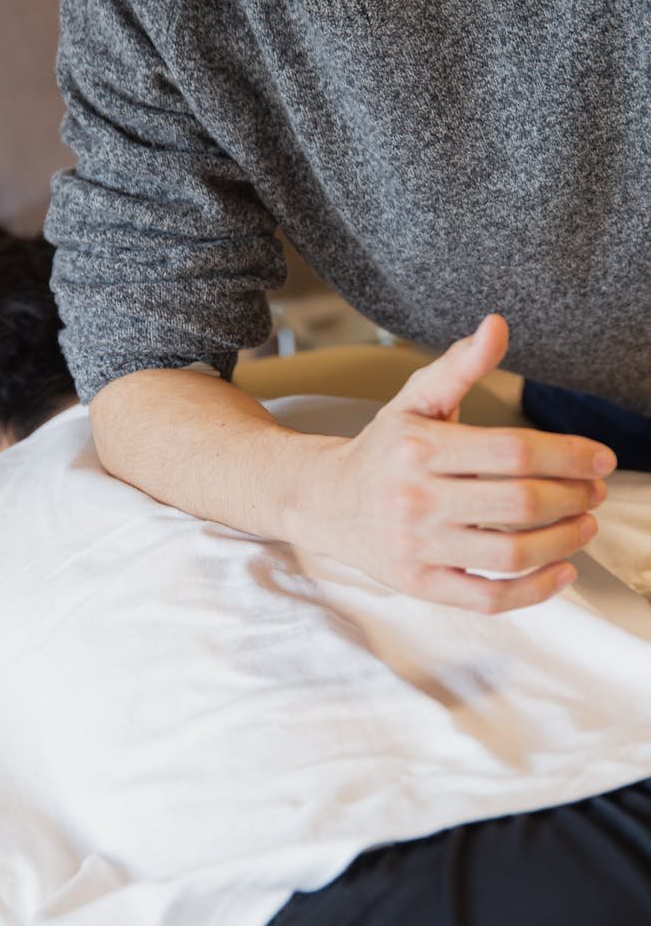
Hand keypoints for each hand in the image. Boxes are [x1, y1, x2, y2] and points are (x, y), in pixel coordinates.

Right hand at [319, 315, 615, 612]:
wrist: (325, 502)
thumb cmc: (383, 450)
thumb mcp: (413, 401)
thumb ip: (459, 366)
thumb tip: (497, 326)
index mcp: (419, 448)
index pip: (512, 451)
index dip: (568, 455)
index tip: (600, 459)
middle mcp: (415, 499)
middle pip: (518, 502)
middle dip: (573, 496)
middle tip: (594, 491)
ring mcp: (417, 547)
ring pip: (509, 554)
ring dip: (563, 541)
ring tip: (585, 525)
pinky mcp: (419, 584)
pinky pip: (487, 599)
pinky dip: (534, 591)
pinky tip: (561, 571)